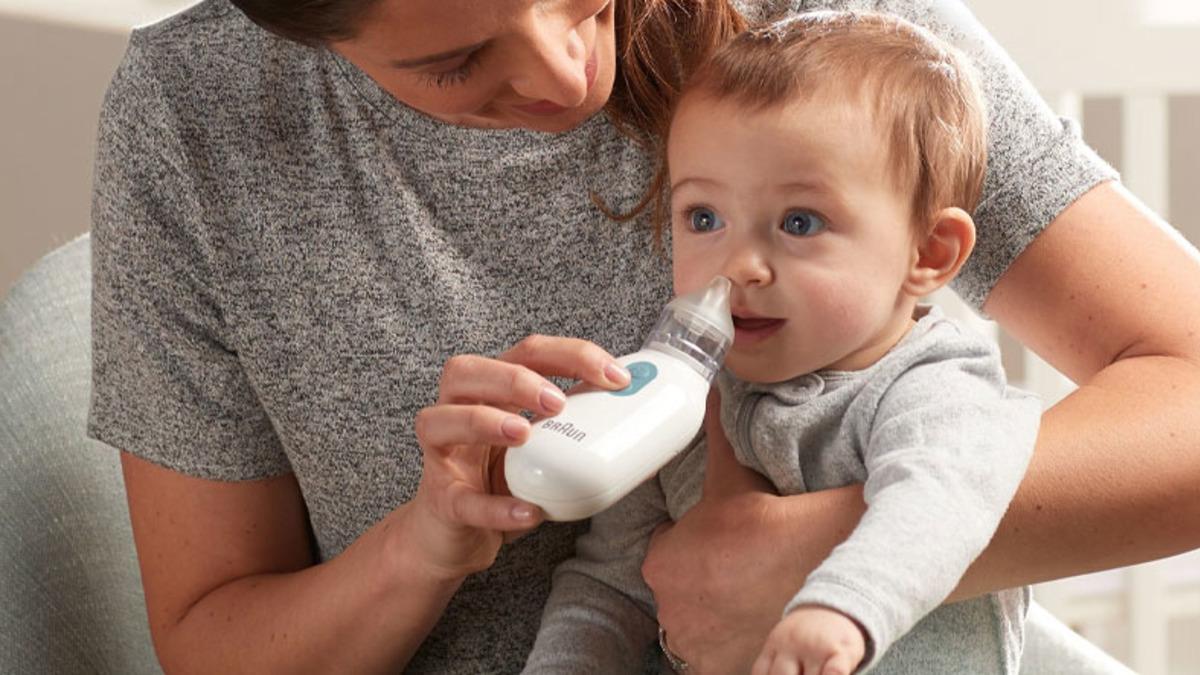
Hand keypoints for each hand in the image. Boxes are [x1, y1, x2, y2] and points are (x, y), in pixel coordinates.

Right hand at [406, 335, 630, 579]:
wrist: (457, 538)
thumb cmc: (502, 484)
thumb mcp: (544, 452)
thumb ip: (578, 437)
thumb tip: (643, 441)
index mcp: (493, 392)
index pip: (526, 353)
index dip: (571, 355)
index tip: (616, 376)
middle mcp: (459, 412)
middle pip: (467, 370)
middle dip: (516, 378)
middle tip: (559, 401)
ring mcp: (443, 456)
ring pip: (438, 419)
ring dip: (484, 421)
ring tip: (524, 434)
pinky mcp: (441, 501)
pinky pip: (461, 500)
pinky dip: (495, 506)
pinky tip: (527, 511)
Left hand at [644, 389, 866, 672]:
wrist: (832, 591)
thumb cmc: (781, 535)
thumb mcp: (741, 478)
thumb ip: (717, 434)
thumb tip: (707, 386)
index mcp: (664, 559)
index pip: (668, 545)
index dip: (699, 536)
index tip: (728, 534)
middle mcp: (668, 606)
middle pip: (683, 583)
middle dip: (707, 573)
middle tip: (748, 559)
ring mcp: (692, 645)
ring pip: (699, 619)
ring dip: (719, 609)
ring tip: (757, 588)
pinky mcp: (717, 671)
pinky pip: (716, 654)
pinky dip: (733, 641)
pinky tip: (759, 618)